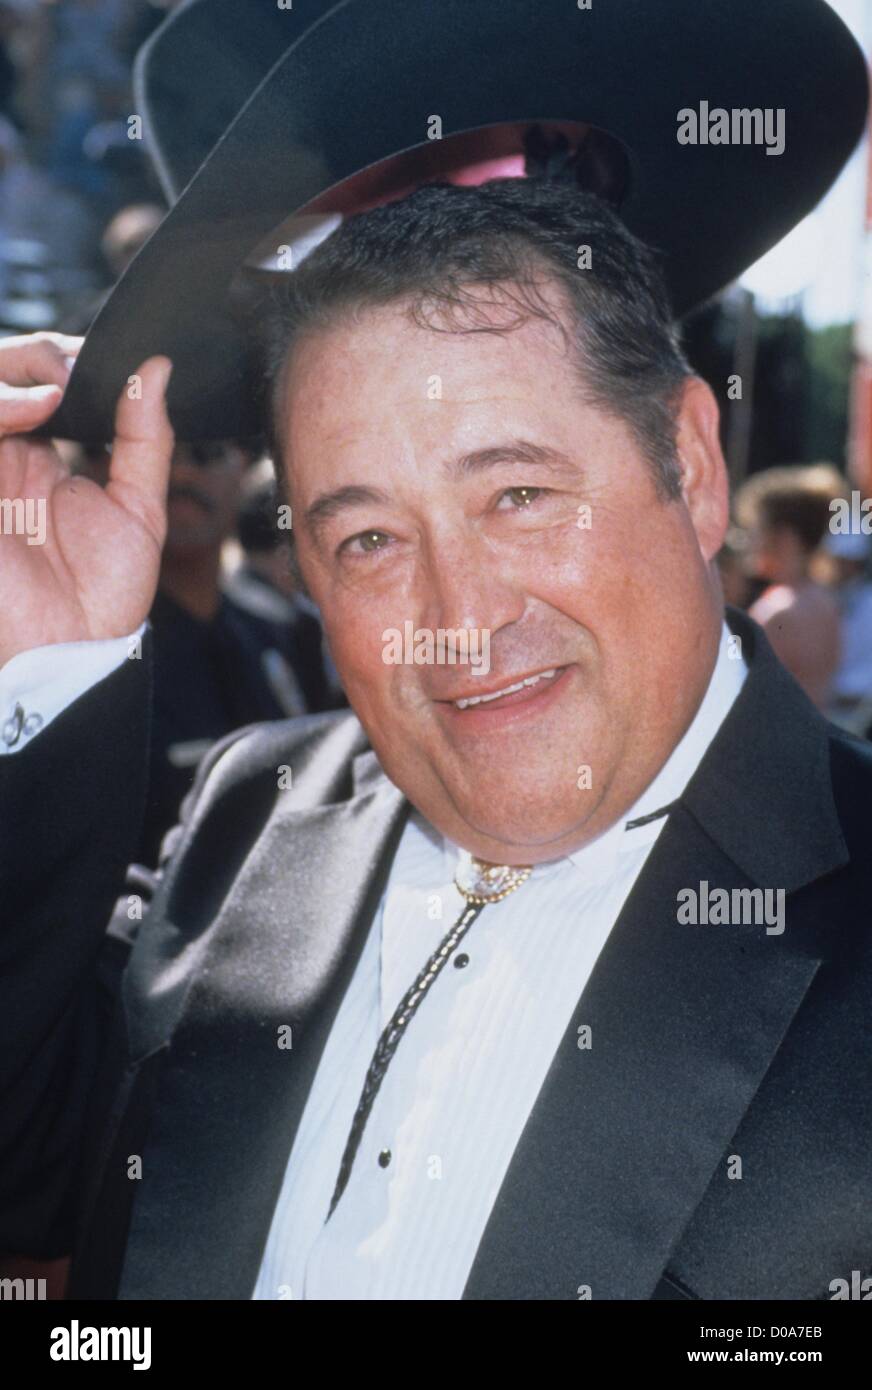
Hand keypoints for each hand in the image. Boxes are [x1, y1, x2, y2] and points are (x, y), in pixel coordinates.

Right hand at [0, 333, 173, 666]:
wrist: (72, 654)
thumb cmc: (103, 596)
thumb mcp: (140, 508)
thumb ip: (145, 438)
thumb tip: (158, 369)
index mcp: (39, 460)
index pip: (39, 381)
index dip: (66, 361)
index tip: (106, 360)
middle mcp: (3, 459)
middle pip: (2, 373)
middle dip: (40, 355)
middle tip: (79, 365)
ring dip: (18, 369)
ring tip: (61, 384)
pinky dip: (0, 405)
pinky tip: (41, 407)